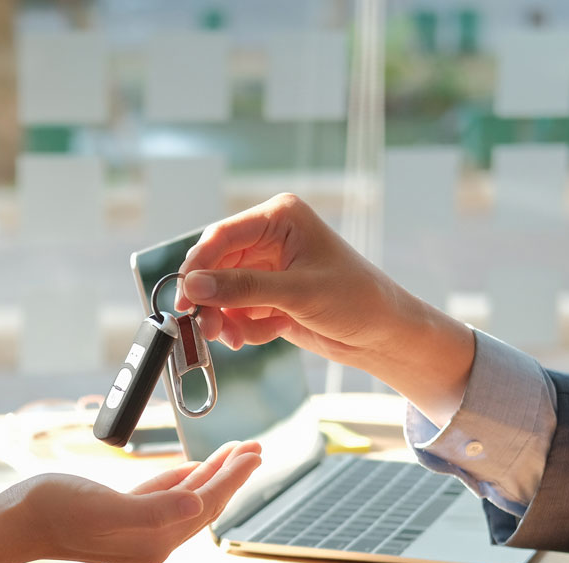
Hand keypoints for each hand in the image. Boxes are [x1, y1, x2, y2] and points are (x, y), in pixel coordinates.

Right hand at [0, 441, 261, 562]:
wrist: (17, 521)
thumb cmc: (56, 511)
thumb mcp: (107, 507)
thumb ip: (156, 506)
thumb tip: (198, 505)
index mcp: (154, 540)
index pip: (206, 504)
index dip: (233, 477)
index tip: (255, 453)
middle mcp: (152, 541)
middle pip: (204, 502)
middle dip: (230, 474)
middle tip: (255, 447)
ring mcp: (137, 532)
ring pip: (187, 498)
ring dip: (212, 474)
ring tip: (235, 452)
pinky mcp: (122, 519)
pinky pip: (164, 498)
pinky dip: (184, 481)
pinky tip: (195, 469)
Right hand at [177, 193, 473, 424]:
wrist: (384, 335)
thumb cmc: (356, 300)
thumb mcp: (298, 293)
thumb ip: (243, 289)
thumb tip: (193, 286)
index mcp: (280, 218)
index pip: (222, 236)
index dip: (197, 266)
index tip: (184, 298)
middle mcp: (270, 237)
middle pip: (216, 265)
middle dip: (210, 299)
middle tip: (203, 328)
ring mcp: (268, 267)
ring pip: (222, 291)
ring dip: (222, 317)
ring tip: (231, 339)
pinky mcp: (268, 295)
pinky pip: (236, 310)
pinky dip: (240, 327)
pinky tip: (256, 337)